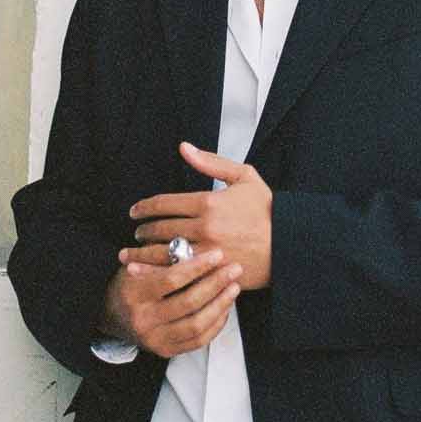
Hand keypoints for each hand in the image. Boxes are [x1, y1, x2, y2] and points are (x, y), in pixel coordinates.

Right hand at [101, 245, 242, 357]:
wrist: (110, 315)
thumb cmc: (128, 283)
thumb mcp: (138, 264)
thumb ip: (163, 257)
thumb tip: (198, 245)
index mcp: (134, 294)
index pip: (172, 279)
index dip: (198, 266)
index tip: (218, 254)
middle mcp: (143, 320)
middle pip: (189, 302)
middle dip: (216, 283)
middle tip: (234, 268)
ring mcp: (155, 339)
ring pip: (197, 324)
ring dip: (221, 304)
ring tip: (234, 286)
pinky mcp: (165, 351)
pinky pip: (198, 340)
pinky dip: (216, 324)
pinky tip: (225, 307)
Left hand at [128, 142, 273, 290]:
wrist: (290, 244)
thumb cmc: (267, 210)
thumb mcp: (244, 177)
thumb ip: (211, 162)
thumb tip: (184, 147)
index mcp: (208, 202)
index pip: (164, 203)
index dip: (144, 207)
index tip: (135, 212)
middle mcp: (204, 227)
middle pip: (161, 229)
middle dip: (143, 230)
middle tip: (136, 232)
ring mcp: (207, 252)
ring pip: (163, 253)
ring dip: (141, 252)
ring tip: (130, 253)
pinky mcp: (212, 273)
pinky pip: (176, 274)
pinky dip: (154, 273)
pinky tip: (141, 272)